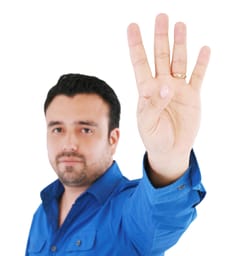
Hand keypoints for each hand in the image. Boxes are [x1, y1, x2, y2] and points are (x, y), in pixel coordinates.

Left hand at [127, 13, 210, 184]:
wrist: (170, 150)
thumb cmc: (154, 137)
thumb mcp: (147, 123)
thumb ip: (154, 105)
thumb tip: (167, 85)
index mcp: (146, 90)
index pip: (140, 63)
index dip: (136, 45)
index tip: (132, 26)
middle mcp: (162, 85)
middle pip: (161, 56)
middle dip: (160, 37)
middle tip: (161, 17)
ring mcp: (178, 89)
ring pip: (179, 61)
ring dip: (180, 44)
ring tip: (180, 25)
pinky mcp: (192, 96)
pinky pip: (198, 76)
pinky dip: (201, 63)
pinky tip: (204, 49)